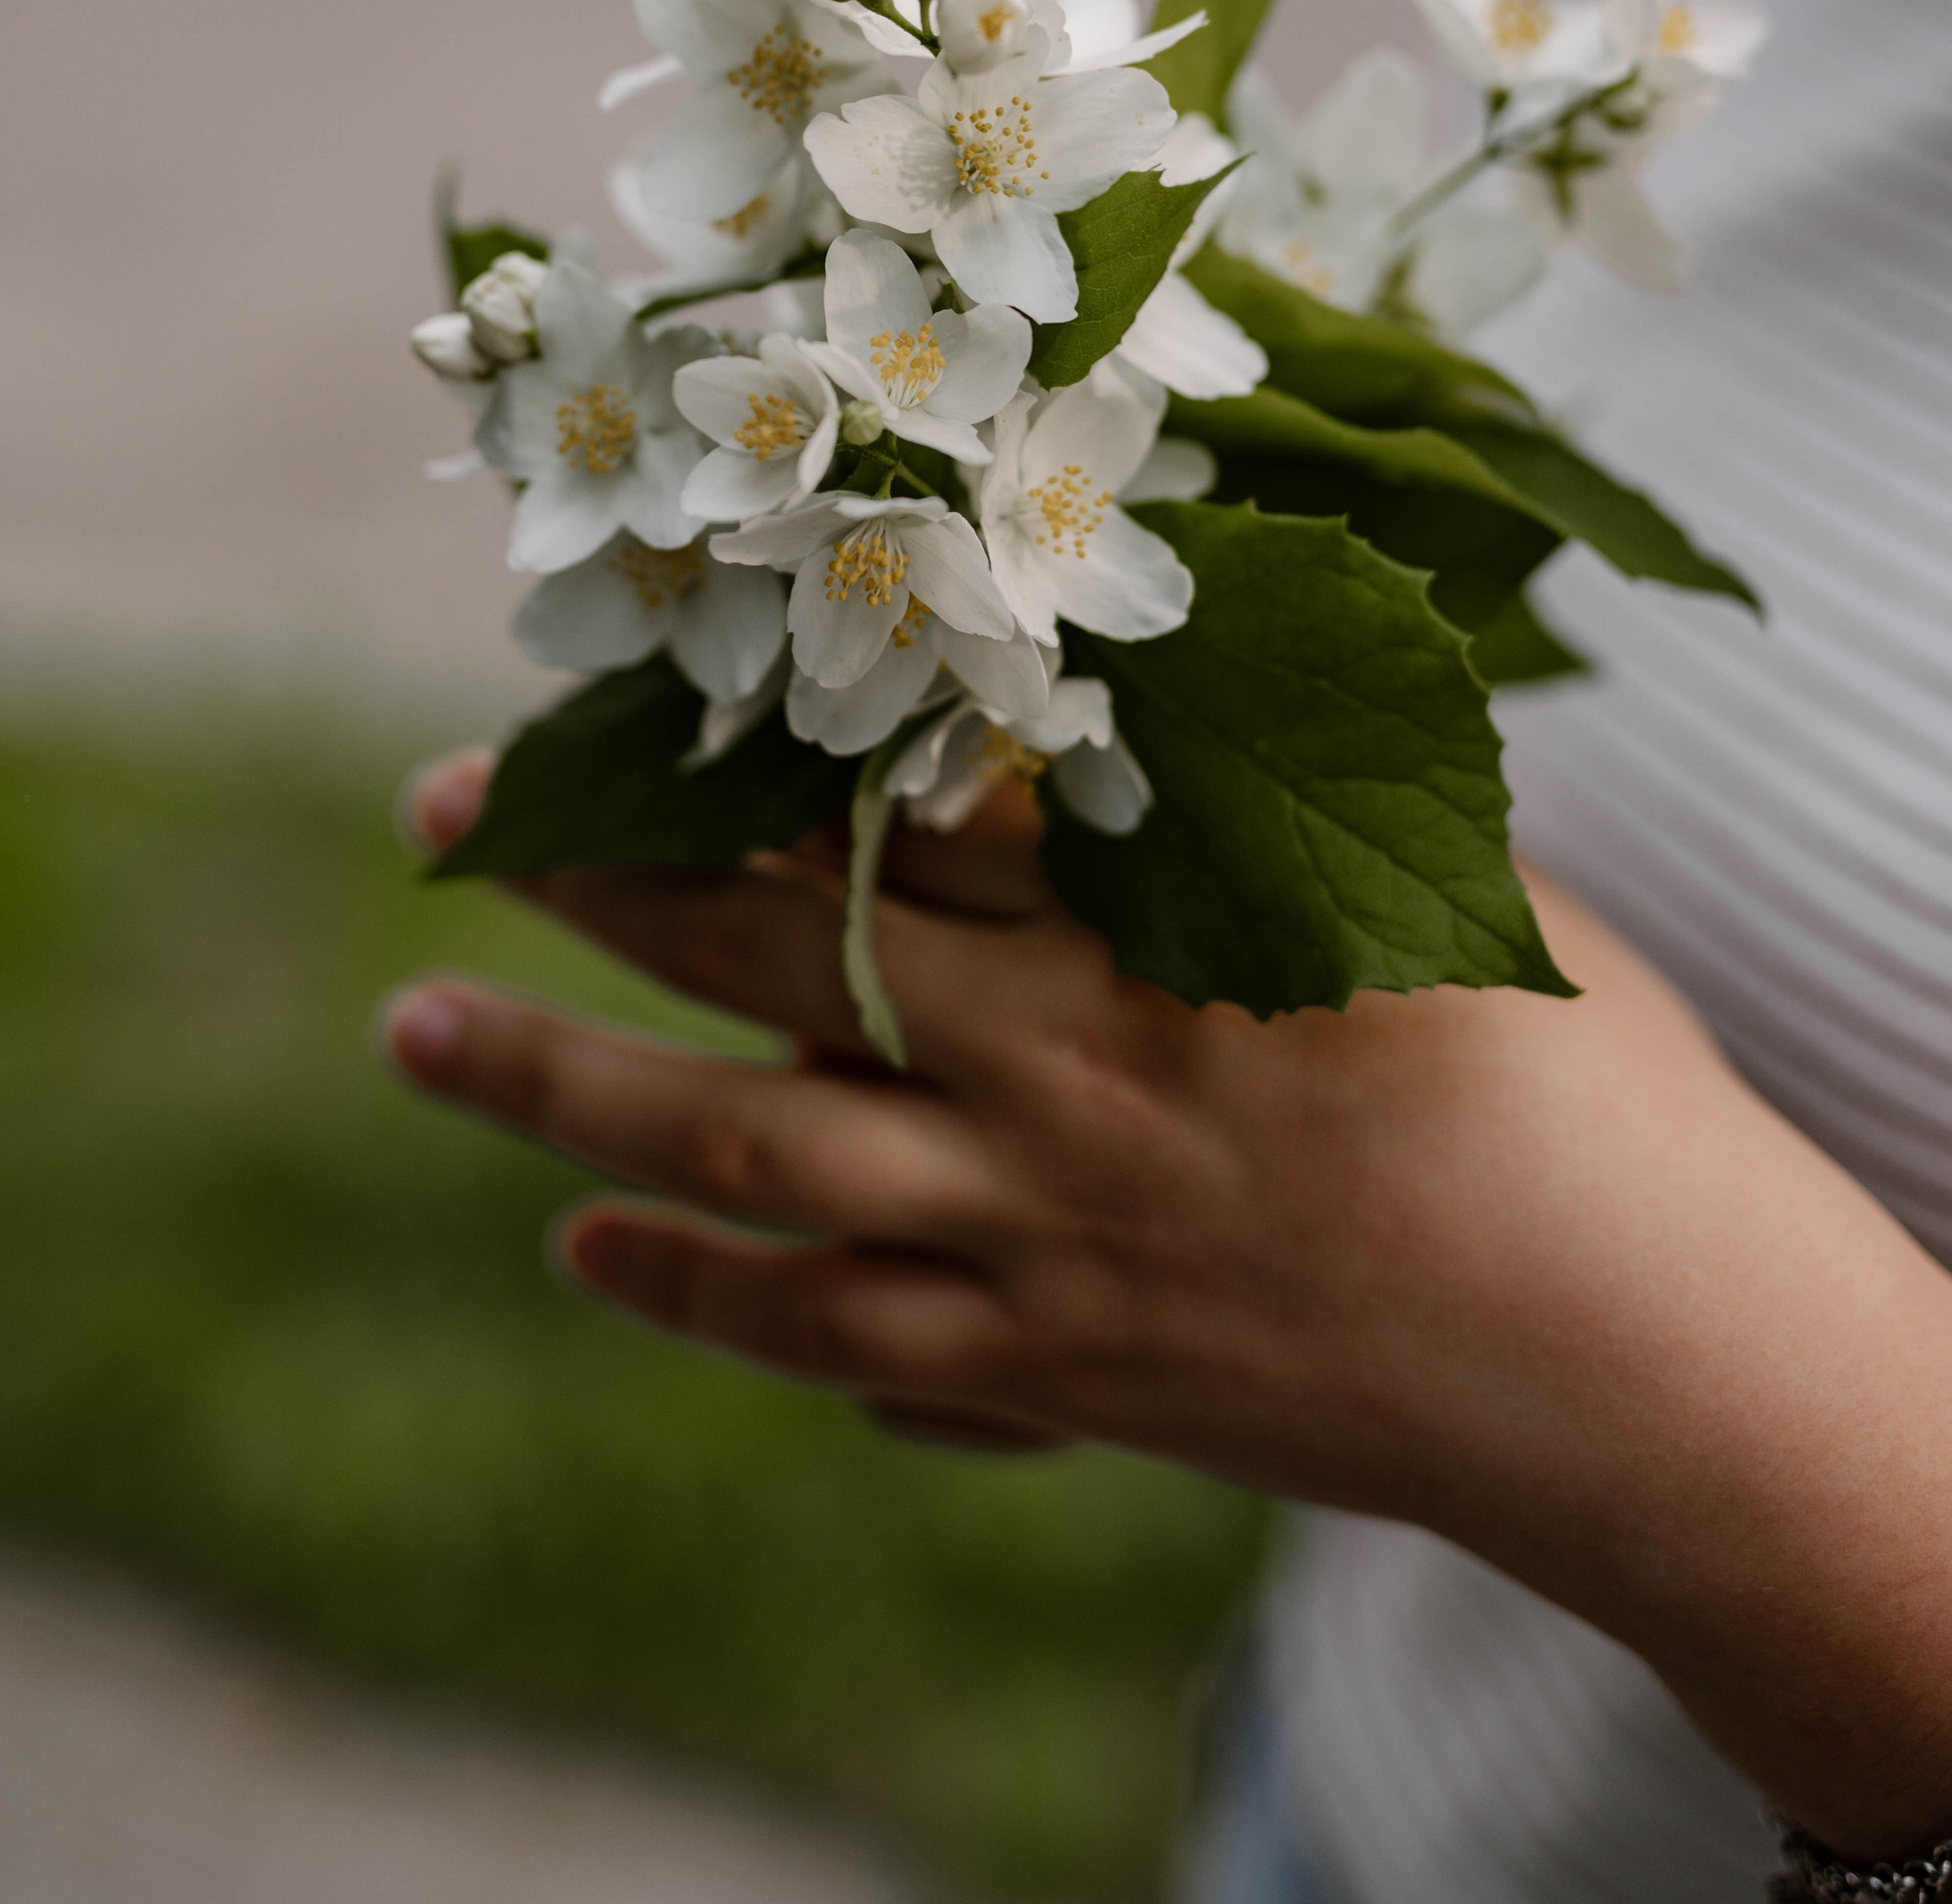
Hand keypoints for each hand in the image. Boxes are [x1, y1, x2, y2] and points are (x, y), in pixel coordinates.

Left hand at [388, 755, 1951, 1862]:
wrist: (1642, 1367)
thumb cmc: (1572, 1093)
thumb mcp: (1419, 890)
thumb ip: (1241, 819)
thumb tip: (1088, 725)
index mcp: (1151, 936)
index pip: (889, 815)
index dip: (734, 741)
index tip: (617, 675)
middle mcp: (1057, 1084)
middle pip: (767, 963)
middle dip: (590, 879)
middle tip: (441, 809)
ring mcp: (1040, 1247)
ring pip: (747, 1156)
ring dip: (561, 1092)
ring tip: (414, 1032)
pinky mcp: (1056, 1380)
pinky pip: (829, 1338)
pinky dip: (694, 1292)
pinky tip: (590, 1247)